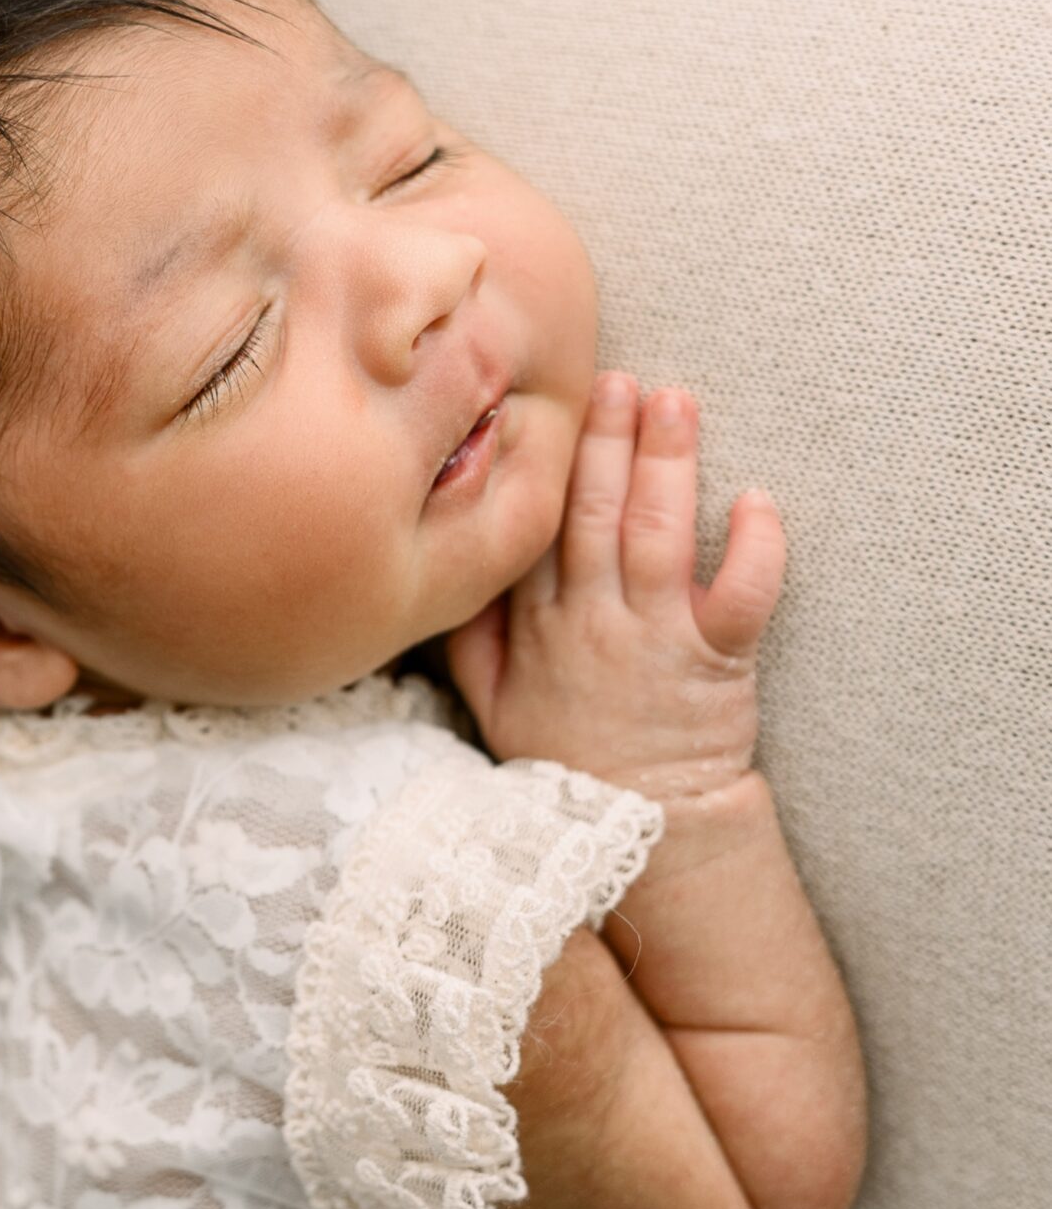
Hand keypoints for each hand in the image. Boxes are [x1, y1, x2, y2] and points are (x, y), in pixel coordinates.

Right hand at [441, 375, 784, 803]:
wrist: (647, 828)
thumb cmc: (571, 760)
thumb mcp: (490, 706)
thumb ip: (469, 638)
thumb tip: (452, 568)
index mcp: (535, 626)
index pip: (532, 528)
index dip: (541, 464)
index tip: (544, 408)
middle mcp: (592, 622)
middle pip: (593, 515)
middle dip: (605, 441)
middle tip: (616, 380)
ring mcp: (655, 638)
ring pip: (658, 536)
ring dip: (668, 464)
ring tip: (675, 403)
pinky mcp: (717, 660)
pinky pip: (741, 595)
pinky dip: (756, 547)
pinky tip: (757, 500)